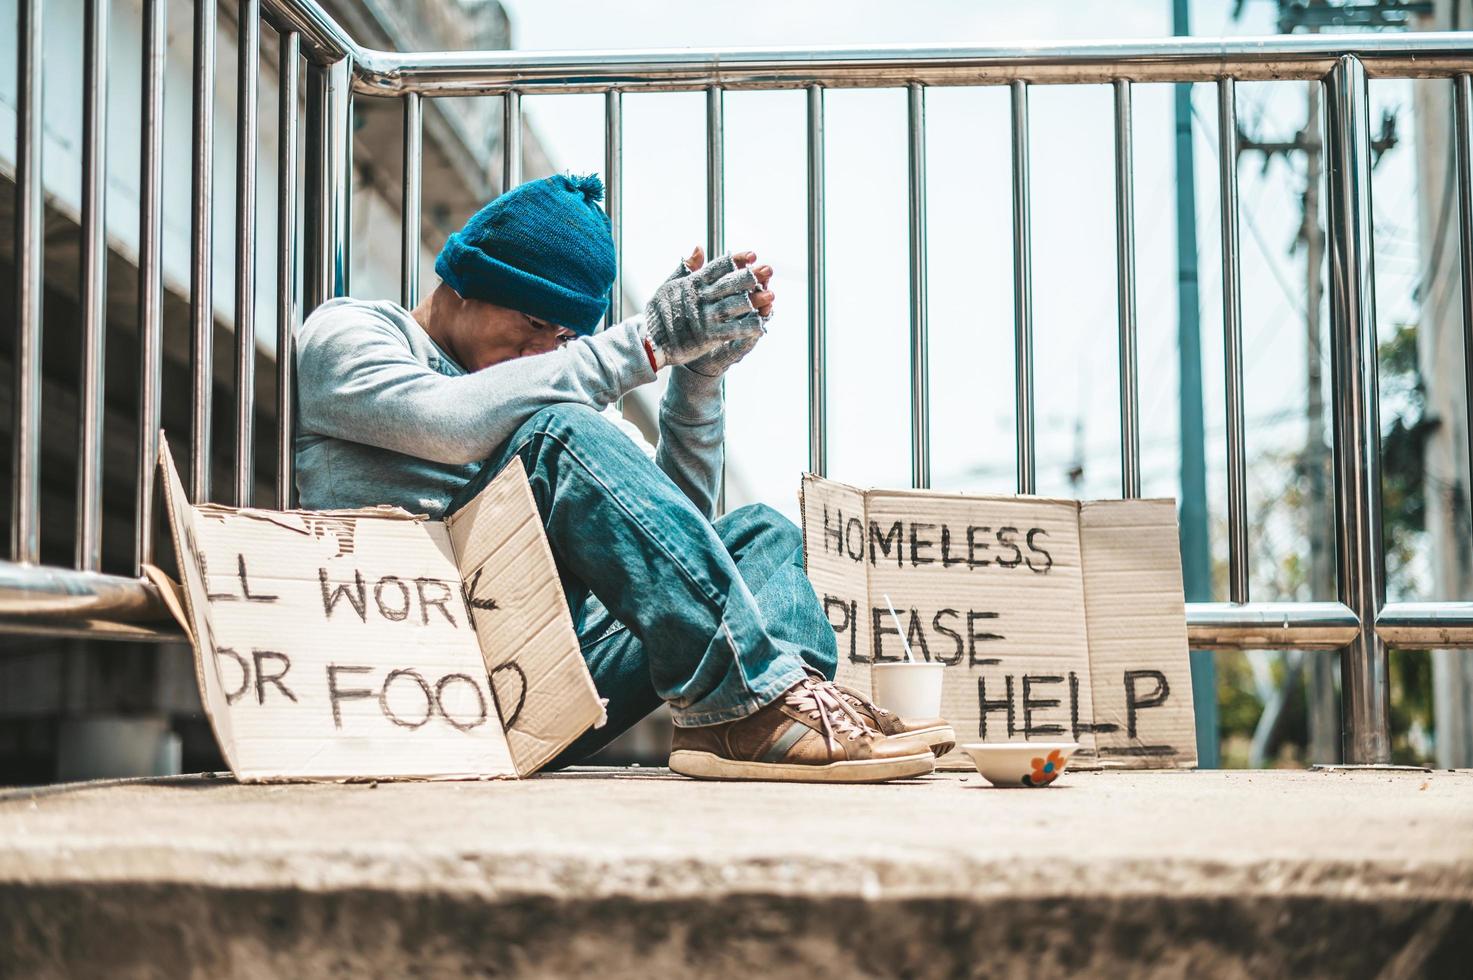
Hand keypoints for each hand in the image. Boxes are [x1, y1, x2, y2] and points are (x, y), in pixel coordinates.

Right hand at [644, 248, 769, 367]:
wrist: (650, 341)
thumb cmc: (659, 312)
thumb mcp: (669, 285)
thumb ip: (685, 267)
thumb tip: (698, 247)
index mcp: (693, 283)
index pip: (718, 267)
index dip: (737, 260)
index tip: (753, 255)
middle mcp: (701, 298)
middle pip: (731, 284)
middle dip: (751, 276)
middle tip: (769, 269)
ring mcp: (705, 317)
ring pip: (734, 305)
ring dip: (754, 300)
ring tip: (771, 295)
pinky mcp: (708, 336)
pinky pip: (732, 330)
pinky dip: (747, 327)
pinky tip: (762, 324)